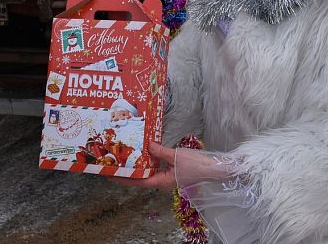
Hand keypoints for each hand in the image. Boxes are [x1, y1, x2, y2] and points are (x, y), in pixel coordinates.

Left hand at [114, 143, 228, 188]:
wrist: (216, 168)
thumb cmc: (197, 165)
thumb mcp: (177, 156)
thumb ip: (160, 151)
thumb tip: (146, 145)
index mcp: (162, 181)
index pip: (139, 181)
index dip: (125, 178)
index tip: (112, 174)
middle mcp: (163, 180)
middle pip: (142, 176)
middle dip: (129, 170)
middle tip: (115, 161)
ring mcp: (168, 174)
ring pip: (149, 170)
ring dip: (139, 163)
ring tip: (126, 155)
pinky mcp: (173, 169)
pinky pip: (157, 164)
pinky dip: (150, 158)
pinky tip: (145, 150)